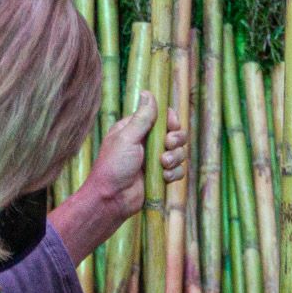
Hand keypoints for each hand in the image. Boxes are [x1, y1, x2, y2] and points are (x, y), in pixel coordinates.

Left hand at [51, 92, 186, 263]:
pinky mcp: (161, 176)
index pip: (162, 116)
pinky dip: (174, 173)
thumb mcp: (127, 138)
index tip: (171, 127)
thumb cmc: (114, 166)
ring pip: (179, 152)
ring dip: (175, 158)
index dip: (171, 120)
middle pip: (175, 133)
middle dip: (176, 140)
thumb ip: (142, 117)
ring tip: (162, 165)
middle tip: (167, 146)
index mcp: (136, 129)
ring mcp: (155, 160)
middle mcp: (147, 142)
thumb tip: (147, 92)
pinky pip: (178, 170)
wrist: (112, 200)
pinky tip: (163, 177)